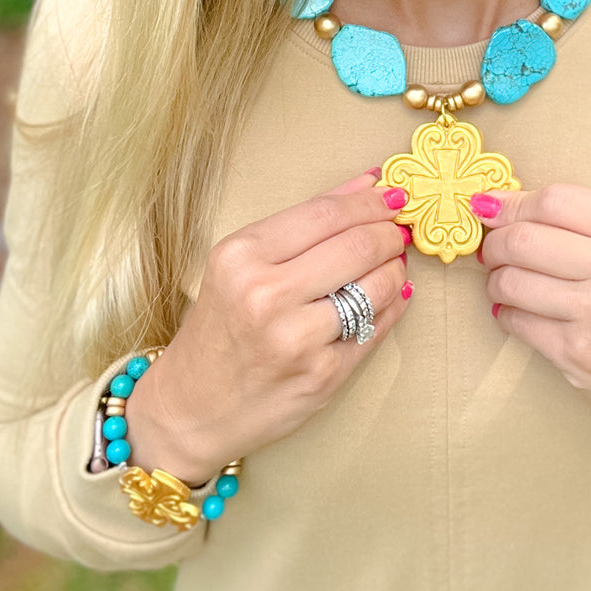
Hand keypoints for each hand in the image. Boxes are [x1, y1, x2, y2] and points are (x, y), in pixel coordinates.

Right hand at [125, 170, 412, 483]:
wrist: (192, 407)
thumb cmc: (220, 326)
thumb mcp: (241, 263)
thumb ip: (304, 221)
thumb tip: (369, 183)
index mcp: (242, 257)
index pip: (326, 213)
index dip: (370, 201)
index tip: (392, 196)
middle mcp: (266, 296)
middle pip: (358, 245)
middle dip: (390, 233)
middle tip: (398, 230)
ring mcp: (297, 339)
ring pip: (378, 286)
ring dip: (395, 269)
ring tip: (392, 263)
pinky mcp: (323, 375)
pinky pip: (377, 327)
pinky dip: (392, 305)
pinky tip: (388, 296)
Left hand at [473, 183, 590, 454]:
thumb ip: (587, 221)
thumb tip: (501, 205)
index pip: (555, 200)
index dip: (512, 203)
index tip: (488, 206)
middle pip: (524, 239)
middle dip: (495, 243)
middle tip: (491, 249)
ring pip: (511, 281)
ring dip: (497, 281)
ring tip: (506, 282)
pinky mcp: (580, 354)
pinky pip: (516, 321)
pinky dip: (507, 314)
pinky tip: (520, 312)